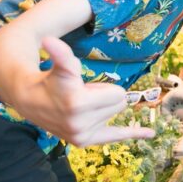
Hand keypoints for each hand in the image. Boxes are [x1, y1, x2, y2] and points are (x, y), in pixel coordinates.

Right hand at [20, 37, 154, 146]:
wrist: (31, 100)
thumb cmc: (53, 79)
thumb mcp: (62, 66)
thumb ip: (62, 53)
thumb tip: (48, 39)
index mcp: (78, 104)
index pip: (118, 95)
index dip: (104, 88)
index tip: (86, 88)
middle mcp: (80, 124)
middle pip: (118, 106)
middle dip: (105, 97)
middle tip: (83, 95)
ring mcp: (81, 135)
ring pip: (114, 116)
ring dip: (102, 109)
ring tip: (81, 105)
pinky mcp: (82, 142)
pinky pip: (114, 138)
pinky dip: (133, 134)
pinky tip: (151, 133)